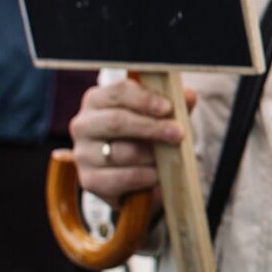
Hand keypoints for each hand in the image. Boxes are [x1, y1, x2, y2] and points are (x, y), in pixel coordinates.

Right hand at [68, 79, 193, 207]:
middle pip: (117, 121)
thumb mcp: (160, 118)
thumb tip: (188, 96)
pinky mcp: (89, 180)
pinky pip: (121, 178)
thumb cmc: (144, 136)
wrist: (130, 175)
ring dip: (152, 156)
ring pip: (122, 152)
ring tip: (169, 158)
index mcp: (98, 100)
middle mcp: (84, 124)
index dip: (145, 99)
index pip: (118, 92)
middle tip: (178, 133)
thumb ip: (175, 105)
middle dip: (152, 127)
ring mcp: (83, 154)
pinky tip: (157, 176)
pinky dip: (145, 177)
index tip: (168, 107)